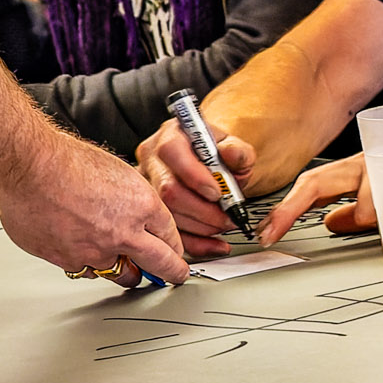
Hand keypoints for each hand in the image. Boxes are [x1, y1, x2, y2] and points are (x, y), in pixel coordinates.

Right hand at [0, 133, 191, 286]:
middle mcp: (124, 234)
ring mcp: (95, 251)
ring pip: (121, 273)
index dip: (176, 248)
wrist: (27, 169)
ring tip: (125, 266)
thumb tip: (143, 217)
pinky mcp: (67, 261)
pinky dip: (87, 263)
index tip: (177, 255)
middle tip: (174, 275)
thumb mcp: (121, 173)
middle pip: (161, 265)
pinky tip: (83, 251)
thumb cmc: (67, 162)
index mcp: (144, 207)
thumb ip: (136, 201)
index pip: (172, 238)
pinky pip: (85, 270)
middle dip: (171, 272)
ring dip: (125, 270)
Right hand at [136, 117, 259, 259]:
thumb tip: (232, 154)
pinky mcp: (149, 210)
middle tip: (228, 218)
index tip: (218, 194)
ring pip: (165, 215)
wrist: (210, 164)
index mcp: (171, 137)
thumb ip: (238, 150)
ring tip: (223, 227)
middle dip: (203, 211)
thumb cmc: (217, 154)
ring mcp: (145, 187)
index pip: (173, 153)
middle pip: (167, 190)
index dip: (196, 177)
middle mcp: (152, 160)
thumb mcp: (233, 146)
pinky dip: (194, 244)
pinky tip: (213, 245)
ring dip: (200, 228)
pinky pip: (166, 234)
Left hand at [258, 140, 382, 245]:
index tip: (266, 231)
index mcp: (358, 168)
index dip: (286, 208)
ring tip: (382, 220)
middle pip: (319, 182)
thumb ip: (357, 210)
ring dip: (367, 211)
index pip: (313, 185)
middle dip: (291, 209)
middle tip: (272, 232)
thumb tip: (329, 223)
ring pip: (362, 191)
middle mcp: (368, 162)